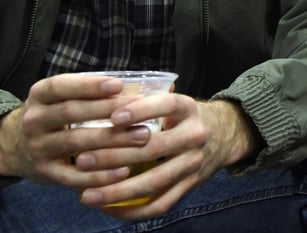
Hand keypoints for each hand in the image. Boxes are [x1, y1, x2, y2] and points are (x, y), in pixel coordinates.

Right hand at [0, 74, 143, 187]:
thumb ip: (86, 92)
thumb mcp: (57, 98)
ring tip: (141, 136)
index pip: (60, 87)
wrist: (14, 148)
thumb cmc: (51, 116)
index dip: (88, 85)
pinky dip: (100, 175)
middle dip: (108, 110)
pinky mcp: (45, 173)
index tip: (118, 85)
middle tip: (140, 110)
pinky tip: (124, 171)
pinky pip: (74, 176)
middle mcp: (34, 120)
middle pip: (71, 112)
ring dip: (112, 140)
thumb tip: (135, 87)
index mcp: (39, 95)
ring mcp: (38, 148)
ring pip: (76, 144)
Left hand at [76, 98, 259, 219]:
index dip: (141, 110)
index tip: (112, 117)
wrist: (224, 134)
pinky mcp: (190, 186)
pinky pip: (161, 204)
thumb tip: (104, 96)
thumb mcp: (175, 101)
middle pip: (154, 148)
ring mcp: (194, 163)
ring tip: (87, 194)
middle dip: (114, 156)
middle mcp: (195, 135)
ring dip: (117, 191)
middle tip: (82, 159)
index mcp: (189, 108)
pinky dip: (133, 211)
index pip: (166, 105)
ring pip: (154, 182)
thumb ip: (147, 99)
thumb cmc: (185, 116)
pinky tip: (108, 209)